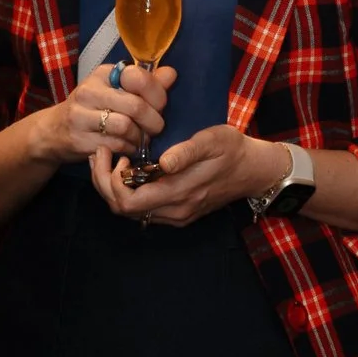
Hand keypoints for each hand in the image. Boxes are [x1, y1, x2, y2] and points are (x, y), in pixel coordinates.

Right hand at [36, 64, 175, 168]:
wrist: (53, 131)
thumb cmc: (92, 109)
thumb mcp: (115, 91)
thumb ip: (145, 83)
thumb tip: (172, 74)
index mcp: (103, 74)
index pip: (138, 78)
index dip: (157, 95)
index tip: (160, 106)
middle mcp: (89, 90)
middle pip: (135, 106)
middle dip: (153, 121)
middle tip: (156, 129)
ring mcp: (81, 115)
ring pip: (126, 127)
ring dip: (140, 138)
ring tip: (141, 139)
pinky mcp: (79, 139)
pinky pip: (115, 145)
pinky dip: (129, 149)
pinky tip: (128, 148)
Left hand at [90, 124, 285, 227]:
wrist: (255, 169)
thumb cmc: (233, 149)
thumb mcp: (212, 141)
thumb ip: (187, 152)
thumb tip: (163, 162)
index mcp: (179, 193)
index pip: (127, 201)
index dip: (108, 180)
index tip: (110, 152)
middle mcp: (174, 211)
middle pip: (123, 209)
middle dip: (104, 183)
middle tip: (102, 153)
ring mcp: (177, 215)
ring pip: (131, 211)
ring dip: (115, 187)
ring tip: (113, 158)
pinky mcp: (179, 213)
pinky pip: (144, 209)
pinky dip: (129, 192)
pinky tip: (131, 170)